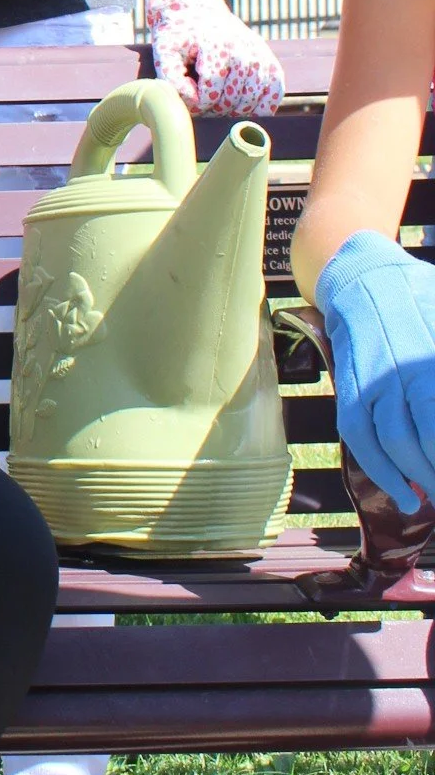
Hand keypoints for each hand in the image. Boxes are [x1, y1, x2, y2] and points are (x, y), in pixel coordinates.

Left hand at [146, 0, 284, 115]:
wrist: (196, 9)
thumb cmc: (178, 36)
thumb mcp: (164, 52)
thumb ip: (172, 79)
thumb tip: (195, 102)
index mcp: (217, 47)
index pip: (211, 94)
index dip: (196, 105)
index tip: (188, 96)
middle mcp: (243, 50)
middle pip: (232, 101)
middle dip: (213, 109)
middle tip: (202, 99)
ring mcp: (260, 56)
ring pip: (252, 102)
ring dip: (233, 110)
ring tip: (217, 100)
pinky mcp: (271, 61)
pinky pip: (274, 94)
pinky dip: (262, 107)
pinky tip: (244, 105)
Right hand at [315, 230, 434, 513]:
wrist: (362, 277)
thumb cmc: (421, 297)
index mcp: (431, 356)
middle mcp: (405, 369)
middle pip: (429, 437)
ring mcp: (374, 379)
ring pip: (396, 443)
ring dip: (419, 478)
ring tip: (434, 497)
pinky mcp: (349, 388)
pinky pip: (360, 438)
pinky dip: (382, 473)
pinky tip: (403, 494)